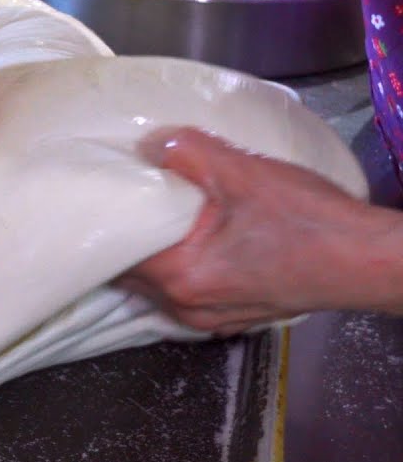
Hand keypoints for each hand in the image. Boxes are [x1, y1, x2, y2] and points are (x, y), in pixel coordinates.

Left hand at [116, 126, 390, 334]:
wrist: (370, 260)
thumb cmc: (309, 219)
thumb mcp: (243, 172)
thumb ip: (187, 153)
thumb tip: (149, 143)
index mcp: (181, 276)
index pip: (112, 254)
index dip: (100, 223)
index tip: (91, 196)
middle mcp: (187, 306)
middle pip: (129, 273)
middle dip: (119, 239)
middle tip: (113, 201)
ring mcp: (210, 317)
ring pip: (155, 284)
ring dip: (149, 254)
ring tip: (145, 215)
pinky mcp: (232, 314)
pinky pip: (185, 290)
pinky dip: (176, 266)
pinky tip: (185, 237)